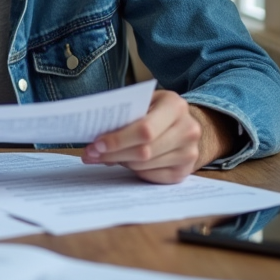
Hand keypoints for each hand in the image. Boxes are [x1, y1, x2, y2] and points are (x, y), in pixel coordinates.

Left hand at [81, 91, 237, 183]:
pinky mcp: (184, 171)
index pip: (145, 129)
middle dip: (113, 154)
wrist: (184, 123)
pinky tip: (124, 162)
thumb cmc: (155, 110)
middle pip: (144, 151)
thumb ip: (123, 116)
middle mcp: (188, 129)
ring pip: (145, 165)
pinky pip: (150, 176)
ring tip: (103, 156)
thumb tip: (96, 142)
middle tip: (91, 154)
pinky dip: (133, 170)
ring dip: (120, 162)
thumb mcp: (143, 102)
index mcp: (175, 106)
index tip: (96, 144)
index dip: (118, 139)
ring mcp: (189, 153)